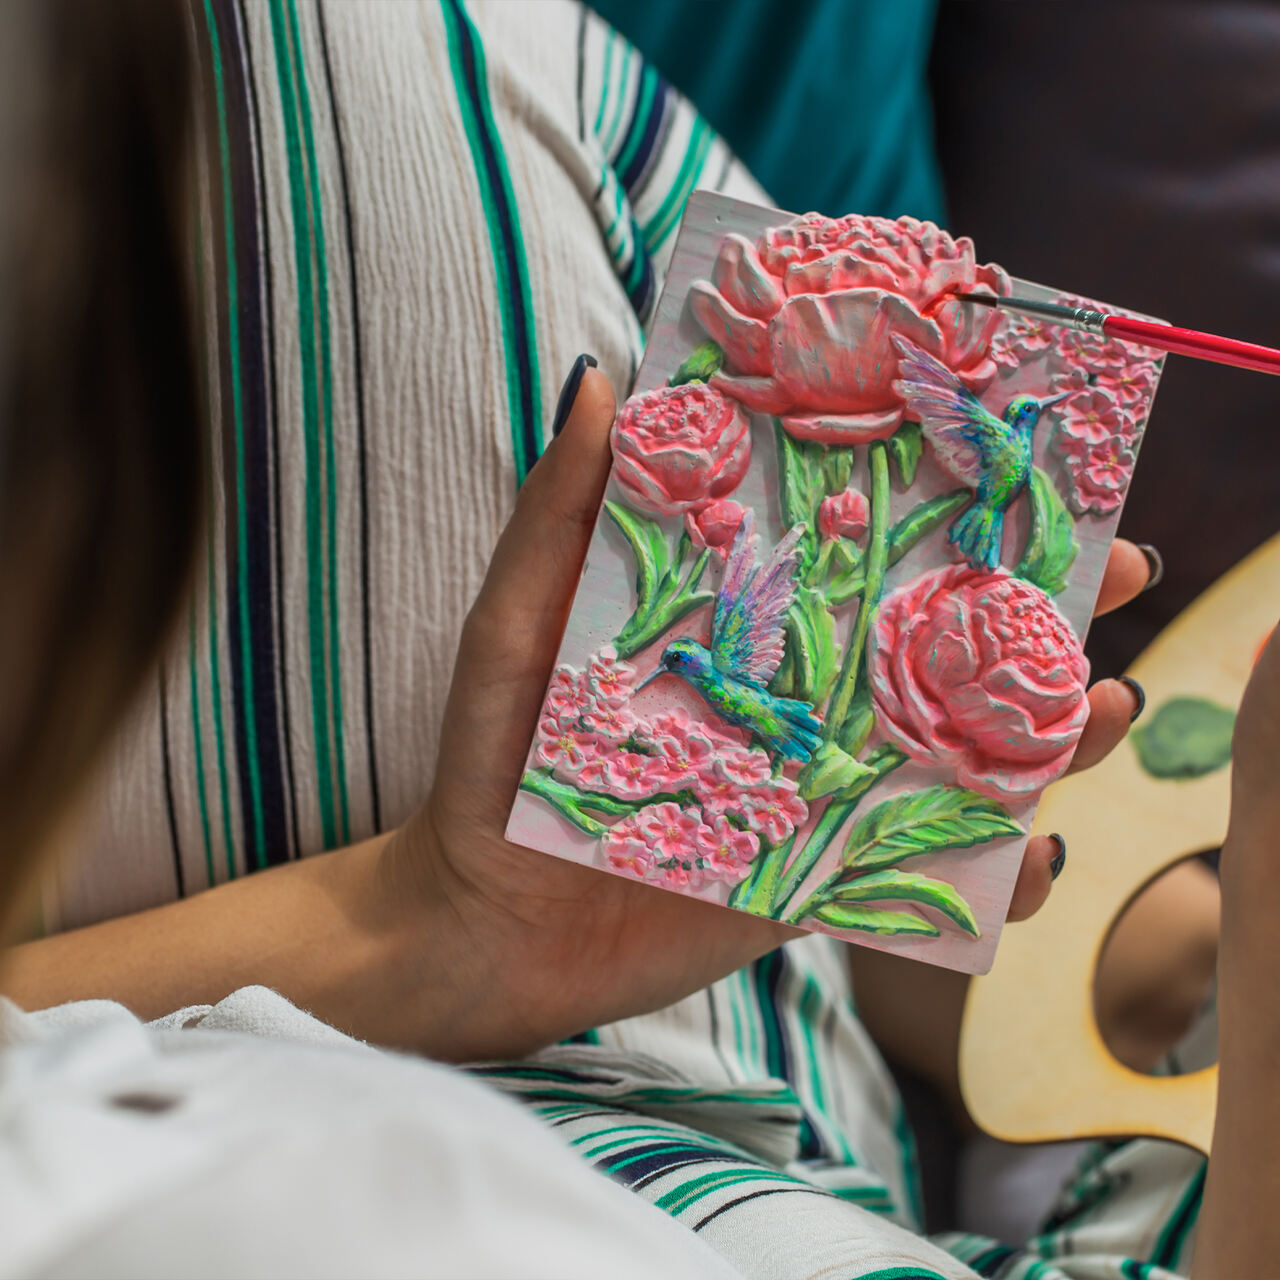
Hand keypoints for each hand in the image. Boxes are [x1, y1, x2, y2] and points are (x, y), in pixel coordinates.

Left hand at [388, 367, 1151, 1058]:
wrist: (477, 927)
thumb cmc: (485, 765)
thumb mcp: (516, 628)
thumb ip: (557, 518)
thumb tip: (597, 380)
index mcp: (734, 623)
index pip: (848, 545)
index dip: (933, 499)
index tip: (1019, 451)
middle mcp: (789, 697)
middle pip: (924, 642)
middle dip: (1025, 607)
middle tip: (1115, 568)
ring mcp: (808, 791)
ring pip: (946, 752)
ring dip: (1041, 732)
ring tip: (1111, 704)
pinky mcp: (810, 883)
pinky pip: (912, 874)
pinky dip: (985, 873)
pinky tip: (1036, 857)